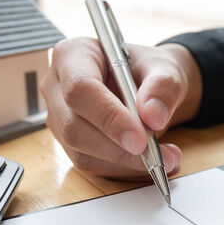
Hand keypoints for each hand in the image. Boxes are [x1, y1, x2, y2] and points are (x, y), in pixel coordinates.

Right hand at [41, 38, 201, 178]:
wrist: (149, 86)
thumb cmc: (149, 70)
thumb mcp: (165, 68)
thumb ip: (162, 87)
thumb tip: (152, 116)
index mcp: (73, 55)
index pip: (80, 88)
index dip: (109, 117)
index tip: (140, 138)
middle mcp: (57, 87)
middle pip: (74, 126)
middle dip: (118, 148)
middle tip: (158, 155)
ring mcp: (59, 117)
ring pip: (81, 152)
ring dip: (125, 163)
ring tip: (166, 160)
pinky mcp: (70, 143)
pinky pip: (92, 164)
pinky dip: (124, 169)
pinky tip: (151, 163)